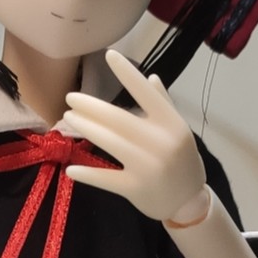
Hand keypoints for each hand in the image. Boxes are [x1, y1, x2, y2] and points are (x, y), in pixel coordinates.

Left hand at [60, 47, 206, 222]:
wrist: (189, 202)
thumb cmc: (182, 161)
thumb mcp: (179, 130)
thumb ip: (163, 105)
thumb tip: (150, 77)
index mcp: (171, 124)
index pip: (146, 93)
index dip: (127, 73)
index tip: (109, 54)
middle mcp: (160, 142)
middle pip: (118, 119)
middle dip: (91, 106)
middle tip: (70, 98)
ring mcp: (148, 166)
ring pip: (109, 142)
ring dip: (85, 128)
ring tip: (68, 118)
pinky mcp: (136, 188)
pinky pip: (106, 177)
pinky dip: (87, 173)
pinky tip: (70, 168)